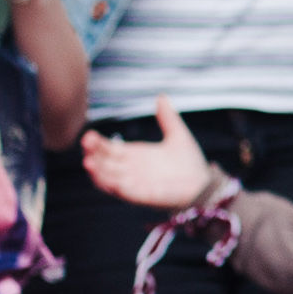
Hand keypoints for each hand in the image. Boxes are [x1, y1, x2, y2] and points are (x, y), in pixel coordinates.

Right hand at [79, 96, 214, 209]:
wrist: (206, 185)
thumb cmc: (190, 164)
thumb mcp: (178, 135)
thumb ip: (168, 117)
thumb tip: (161, 96)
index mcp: (135, 155)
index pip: (109, 149)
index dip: (97, 143)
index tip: (89, 135)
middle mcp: (131, 170)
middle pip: (105, 162)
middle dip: (93, 154)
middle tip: (86, 143)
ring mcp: (135, 184)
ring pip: (109, 179)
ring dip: (98, 172)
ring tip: (88, 162)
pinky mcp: (144, 197)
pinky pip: (125, 193)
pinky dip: (115, 187)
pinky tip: (107, 180)